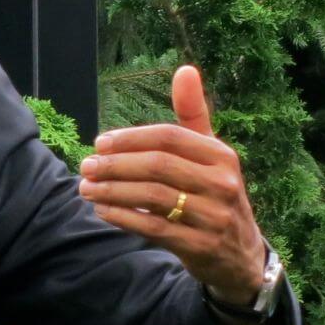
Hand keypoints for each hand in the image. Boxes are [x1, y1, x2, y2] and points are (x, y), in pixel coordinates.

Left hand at [78, 65, 265, 305]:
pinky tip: (102, 210)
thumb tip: (185, 69)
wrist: (239, 254)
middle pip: (157, 166)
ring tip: (86, 189)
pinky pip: (153, 228)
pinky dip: (123, 217)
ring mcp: (214, 216)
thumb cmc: (213, 192)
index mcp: (221, 156)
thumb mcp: (210, 154)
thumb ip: (192, 114)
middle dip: (115, 165)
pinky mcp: (200, 246)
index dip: (130, 138)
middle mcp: (222, 183)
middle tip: (85, 167)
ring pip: (152, 197)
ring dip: (112, 191)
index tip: (99, 143)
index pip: (168, 137)